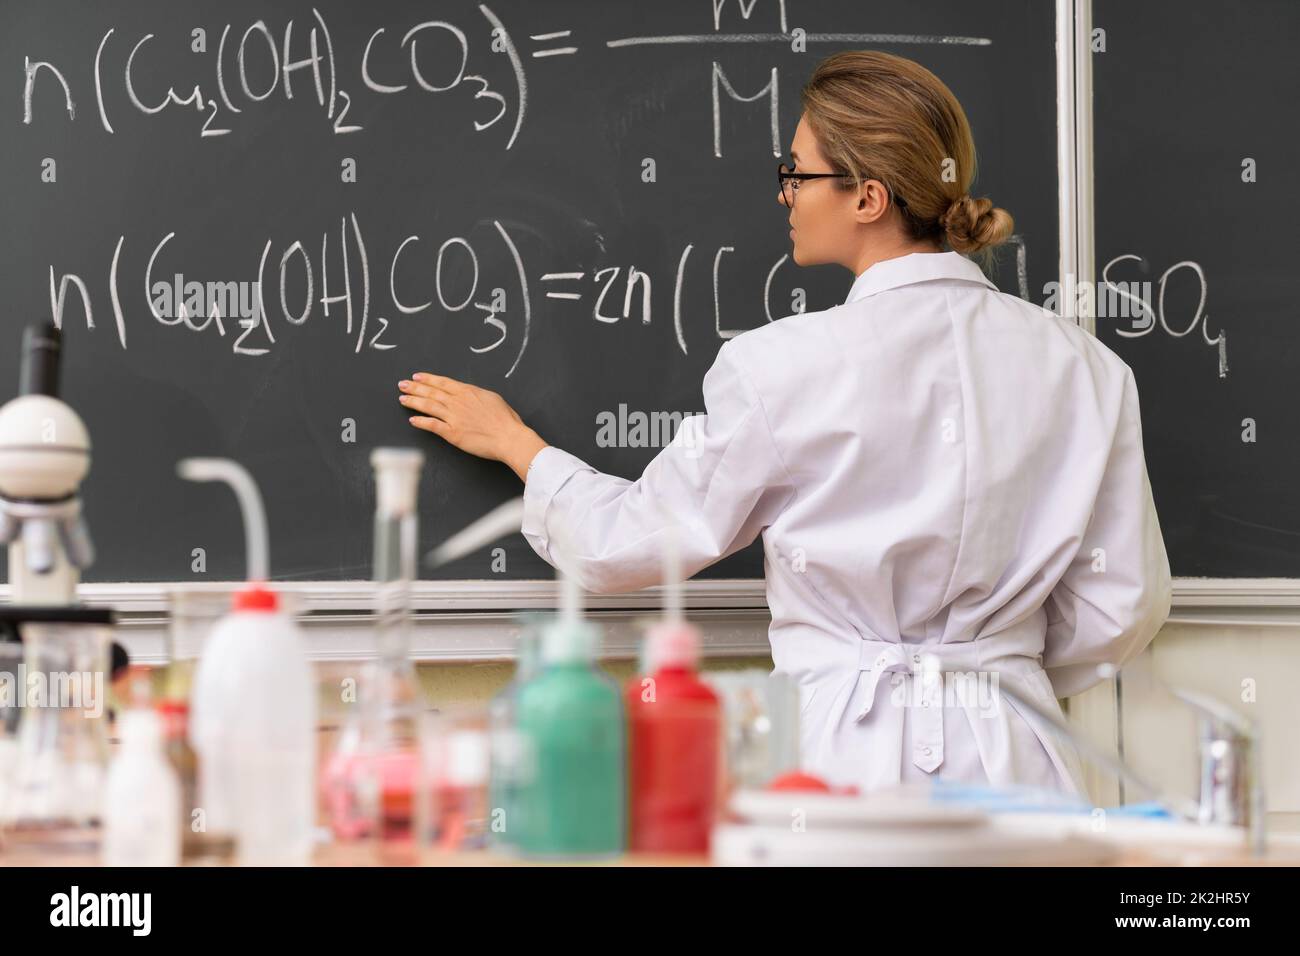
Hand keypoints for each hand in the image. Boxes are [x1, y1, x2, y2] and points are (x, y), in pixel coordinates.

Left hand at [398, 373, 547, 479]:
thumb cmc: (506, 420)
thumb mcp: (492, 398)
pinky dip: (421, 422)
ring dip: (413, 402)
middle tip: (402, 385)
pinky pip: (432, 425)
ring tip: (403, 399)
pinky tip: (412, 420)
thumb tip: (469, 394)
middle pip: (431, 392)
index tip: (417, 377)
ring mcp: (454, 417)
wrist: (509, 437)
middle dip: (414, 388)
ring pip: (428, 406)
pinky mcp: (452, 433)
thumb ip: (476, 395)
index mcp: (468, 392)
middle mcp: (458, 402)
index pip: (442, 383)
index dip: (428, 379)